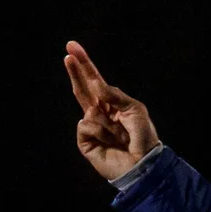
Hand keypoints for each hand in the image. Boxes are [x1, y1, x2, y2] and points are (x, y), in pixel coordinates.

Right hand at [64, 40, 160, 180]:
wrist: (142, 164)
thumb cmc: (143, 137)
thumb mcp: (135, 109)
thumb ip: (114, 95)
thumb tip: (95, 85)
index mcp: (111, 103)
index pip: (94, 80)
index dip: (84, 64)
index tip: (71, 47)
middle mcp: (99, 112)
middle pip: (82, 88)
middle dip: (76, 71)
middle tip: (68, 54)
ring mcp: (90, 127)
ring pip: (90, 111)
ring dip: (107, 122)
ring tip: (120, 137)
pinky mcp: (84, 141)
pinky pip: (86, 125)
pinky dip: (100, 132)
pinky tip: (108, 142)